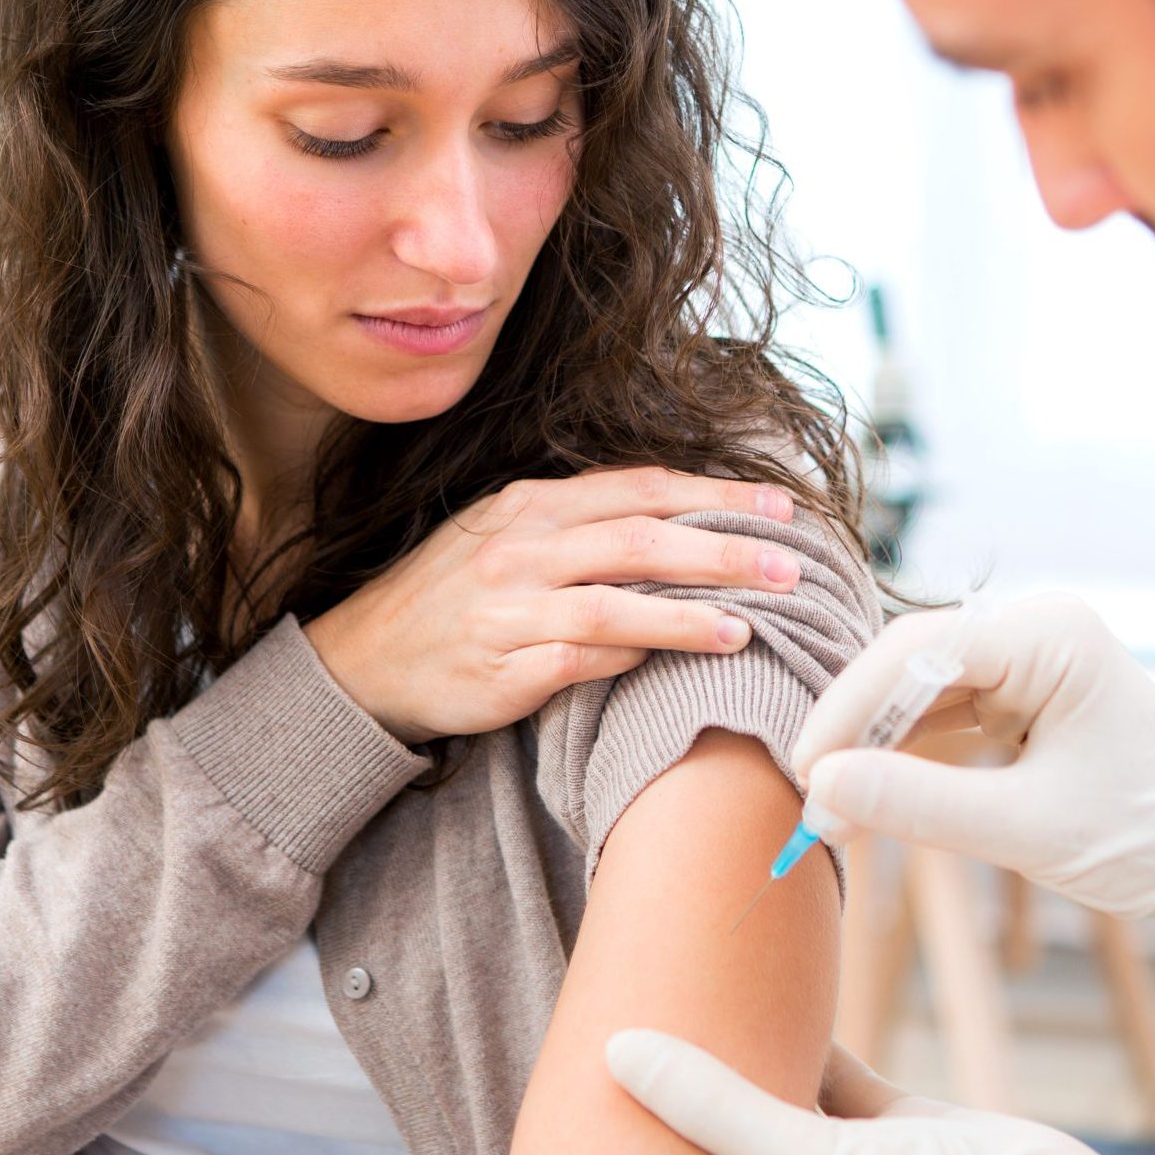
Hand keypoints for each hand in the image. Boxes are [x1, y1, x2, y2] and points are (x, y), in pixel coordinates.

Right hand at [305, 468, 799, 743]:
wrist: (365, 659)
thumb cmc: (459, 594)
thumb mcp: (514, 535)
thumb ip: (589, 525)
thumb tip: (685, 523)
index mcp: (535, 505)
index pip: (642, 488)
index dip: (716, 495)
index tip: (781, 508)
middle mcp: (524, 546)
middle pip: (641, 539)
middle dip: (723, 550)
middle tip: (790, 566)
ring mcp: (510, 606)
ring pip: (614, 601)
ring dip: (687, 614)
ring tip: (747, 626)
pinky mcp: (501, 666)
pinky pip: (577, 660)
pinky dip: (628, 660)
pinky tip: (673, 666)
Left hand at [606, 1031, 1111, 1154]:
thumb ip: (718, 1109)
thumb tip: (618, 1051)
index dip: (633, 1127)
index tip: (588, 1058)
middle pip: (718, 1135)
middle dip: (684, 1078)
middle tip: (629, 1005)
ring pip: (772, 1093)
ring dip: (744, 1045)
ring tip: (695, 978)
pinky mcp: (888, 1127)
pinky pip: (830, 1072)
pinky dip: (808, 1034)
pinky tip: (782, 983)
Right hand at [794, 594, 1154, 929]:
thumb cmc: (1140, 838)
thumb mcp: (1025, 830)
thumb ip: (920, 804)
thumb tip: (822, 787)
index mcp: (1052, 634)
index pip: (922, 649)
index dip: (853, 705)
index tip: (807, 769)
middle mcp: (1035, 628)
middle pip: (912, 661)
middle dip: (858, 727)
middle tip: (811, 796)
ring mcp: (1027, 658)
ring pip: (918, 687)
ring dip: (875, 745)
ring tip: (832, 808)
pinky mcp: (1018, 691)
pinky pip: (941, 711)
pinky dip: (904, 753)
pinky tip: (870, 794)